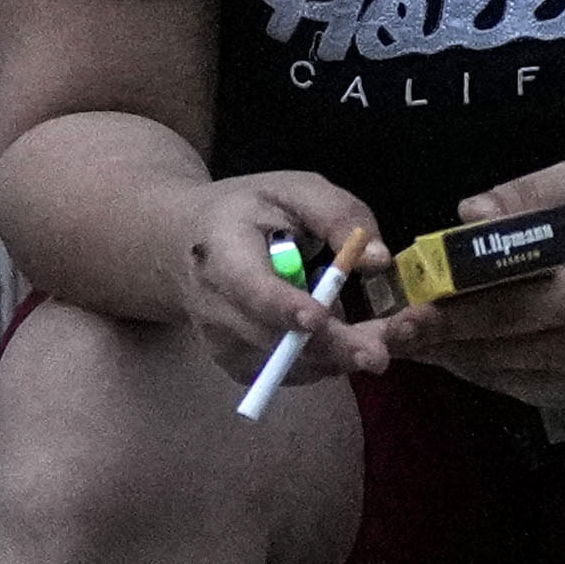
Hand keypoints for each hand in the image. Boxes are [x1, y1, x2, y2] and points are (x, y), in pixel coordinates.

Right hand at [174, 169, 395, 383]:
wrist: (186, 244)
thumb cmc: (250, 211)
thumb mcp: (295, 190)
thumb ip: (338, 216)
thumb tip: (378, 261)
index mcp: (222, 252)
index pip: (250, 287)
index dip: (283, 305)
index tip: (318, 318)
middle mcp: (213, 306)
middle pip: (272, 338)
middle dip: (328, 346)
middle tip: (377, 355)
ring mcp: (221, 341)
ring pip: (284, 364)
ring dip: (336, 359)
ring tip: (378, 344)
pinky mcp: (236, 363)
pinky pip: (287, 373)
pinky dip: (325, 363)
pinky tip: (349, 343)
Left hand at [386, 156, 564, 412]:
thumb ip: (525, 195)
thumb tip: (464, 214)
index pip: (498, 306)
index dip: (442, 314)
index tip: (396, 316)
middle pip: (489, 345)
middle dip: (433, 339)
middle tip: (388, 332)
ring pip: (497, 371)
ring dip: (452, 355)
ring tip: (415, 338)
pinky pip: (517, 384)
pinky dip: (484, 366)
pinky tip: (464, 345)